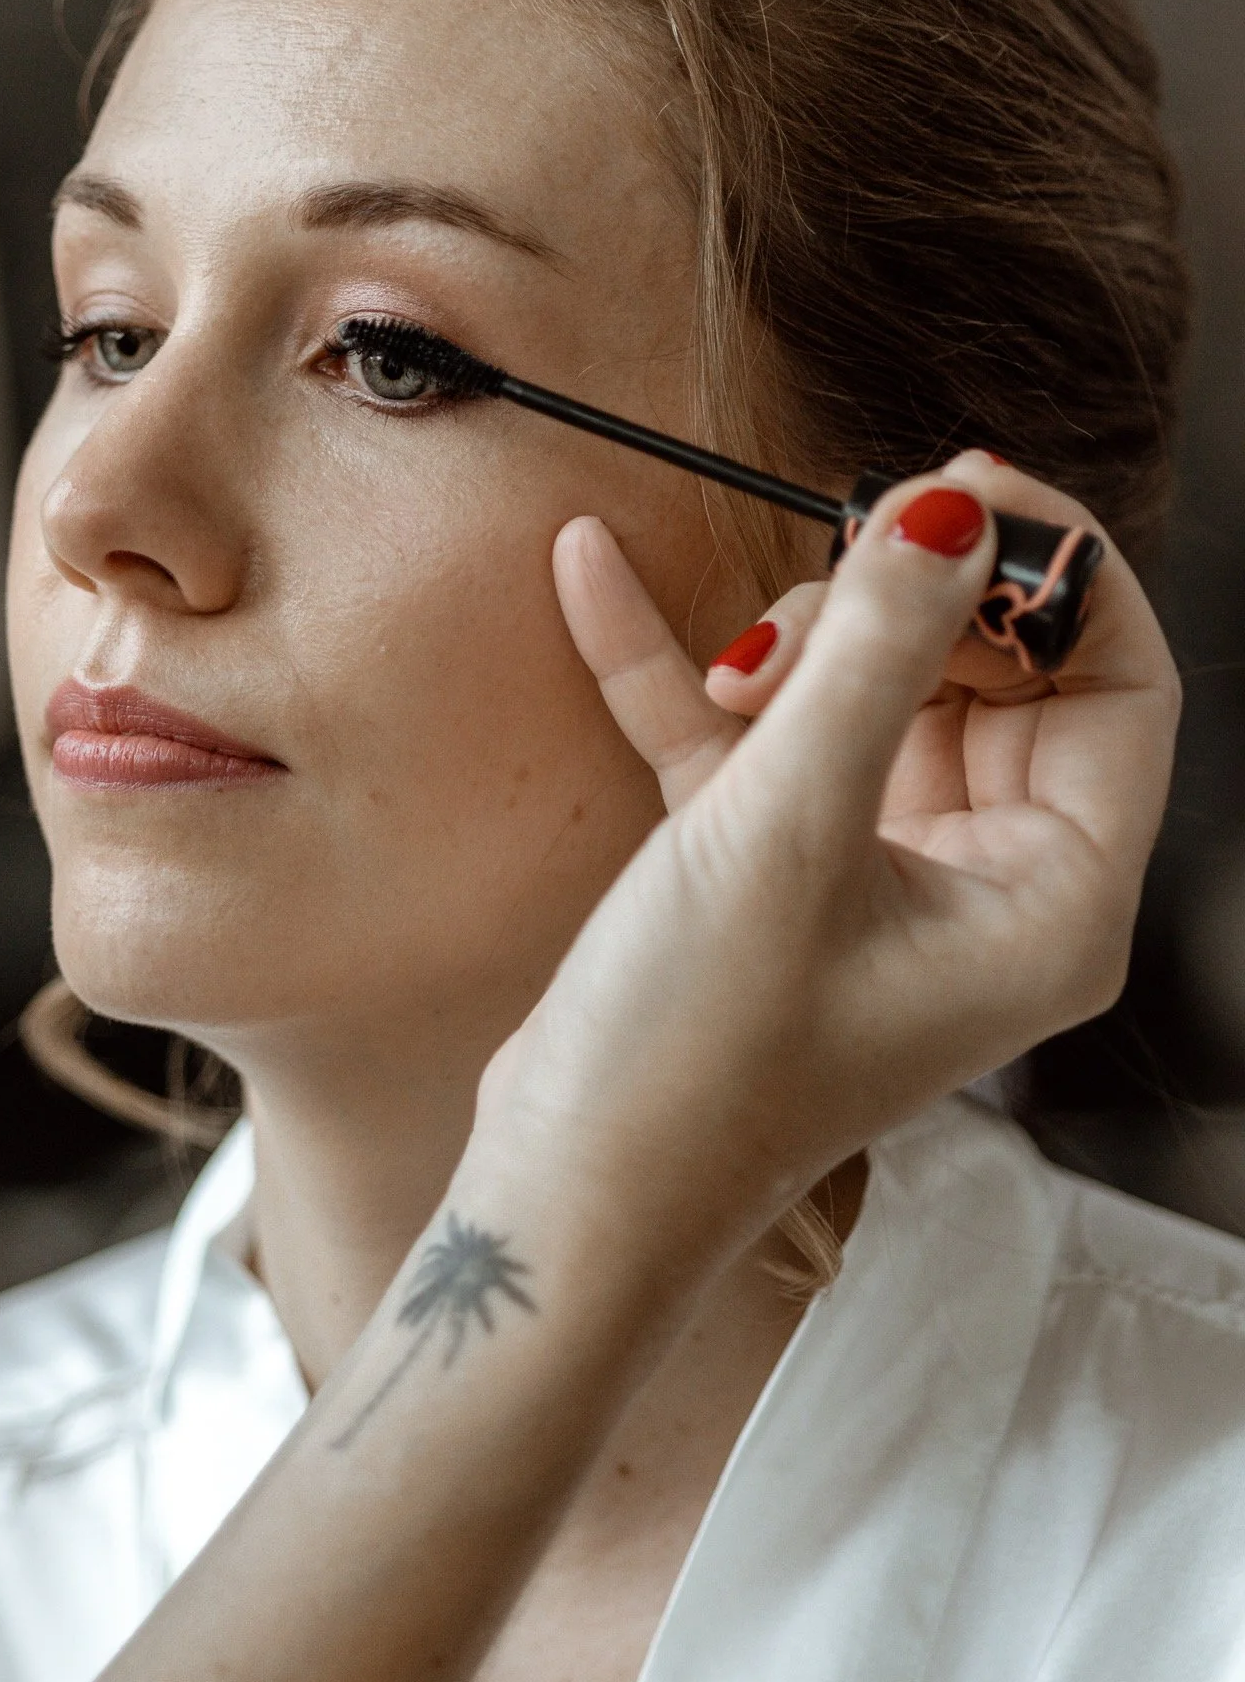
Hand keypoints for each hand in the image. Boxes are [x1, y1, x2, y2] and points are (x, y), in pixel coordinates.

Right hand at [467, 454, 1178, 1293]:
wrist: (564, 1195)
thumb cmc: (694, 1059)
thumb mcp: (788, 832)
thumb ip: (877, 658)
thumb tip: (948, 515)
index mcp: (1050, 901)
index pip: (1117, 682)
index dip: (1055, 571)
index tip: (955, 487)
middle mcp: (987, 890)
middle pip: (994, 676)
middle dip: (904, 607)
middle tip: (835, 549)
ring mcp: (880, 882)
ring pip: (874, 698)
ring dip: (793, 646)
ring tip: (724, 659)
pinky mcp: (775, 876)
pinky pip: (756, 742)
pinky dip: (684, 674)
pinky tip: (595, 579)